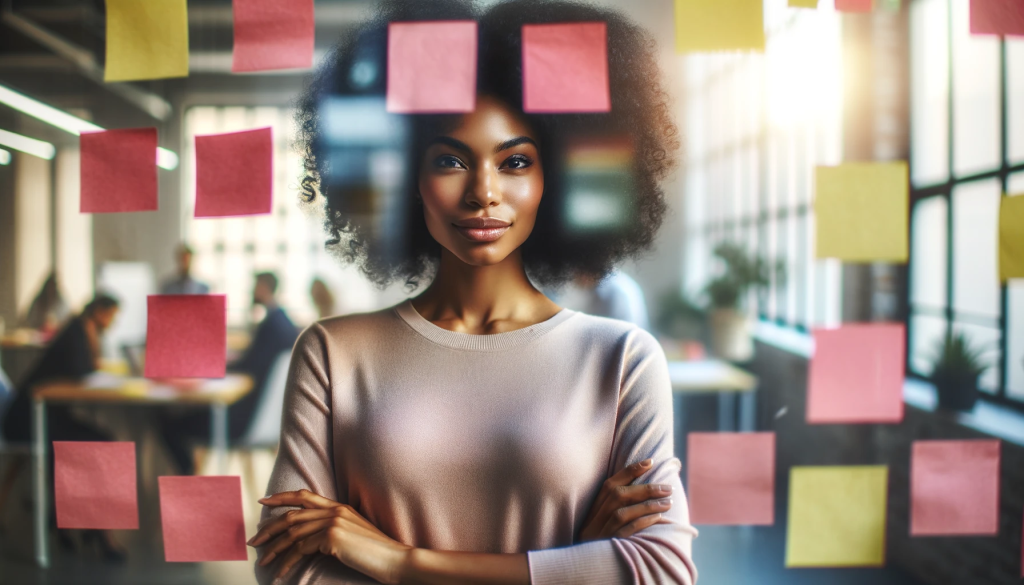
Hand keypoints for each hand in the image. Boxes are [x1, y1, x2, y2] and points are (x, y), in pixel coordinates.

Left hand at [249, 489, 412, 584]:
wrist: (395, 559)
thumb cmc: (376, 553)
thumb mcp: (354, 535)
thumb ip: (334, 529)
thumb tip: (310, 539)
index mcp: (339, 506)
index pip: (305, 495)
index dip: (281, 497)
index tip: (263, 502)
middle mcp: (334, 510)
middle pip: (292, 515)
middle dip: (269, 528)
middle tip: (254, 541)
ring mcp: (333, 522)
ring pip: (293, 533)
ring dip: (274, 550)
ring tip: (263, 562)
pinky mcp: (332, 537)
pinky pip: (300, 550)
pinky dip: (286, 563)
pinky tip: (280, 573)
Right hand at [578, 458, 672, 541]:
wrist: (585, 559)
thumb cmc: (599, 534)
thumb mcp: (602, 514)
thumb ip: (616, 501)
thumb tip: (644, 487)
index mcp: (596, 503)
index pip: (613, 482)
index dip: (631, 470)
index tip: (650, 462)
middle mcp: (597, 514)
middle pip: (621, 495)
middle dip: (646, 489)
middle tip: (667, 487)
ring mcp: (602, 529)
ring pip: (625, 512)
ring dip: (649, 505)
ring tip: (668, 502)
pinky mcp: (609, 543)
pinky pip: (628, 530)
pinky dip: (644, 522)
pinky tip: (659, 517)